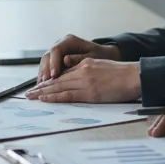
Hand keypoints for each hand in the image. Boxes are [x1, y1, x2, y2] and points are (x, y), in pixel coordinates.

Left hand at [25, 59, 140, 102]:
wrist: (135, 76)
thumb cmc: (124, 75)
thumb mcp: (103, 68)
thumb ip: (89, 71)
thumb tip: (79, 82)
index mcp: (86, 64)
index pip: (64, 74)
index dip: (50, 81)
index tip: (40, 86)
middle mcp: (83, 71)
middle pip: (58, 80)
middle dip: (42, 86)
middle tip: (30, 93)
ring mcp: (85, 81)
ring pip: (59, 87)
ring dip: (43, 92)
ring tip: (31, 97)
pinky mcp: (89, 92)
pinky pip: (67, 95)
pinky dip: (54, 97)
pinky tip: (44, 99)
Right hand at [37, 35, 120, 82]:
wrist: (103, 55)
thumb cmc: (100, 56)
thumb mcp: (93, 57)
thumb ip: (79, 58)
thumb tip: (65, 59)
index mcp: (70, 41)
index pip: (56, 50)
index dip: (53, 63)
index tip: (54, 75)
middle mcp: (61, 44)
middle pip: (48, 56)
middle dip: (45, 70)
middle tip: (44, 83)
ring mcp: (58, 51)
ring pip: (45, 62)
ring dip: (43, 74)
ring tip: (41, 86)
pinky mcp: (57, 59)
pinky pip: (48, 66)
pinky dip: (45, 75)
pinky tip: (43, 85)